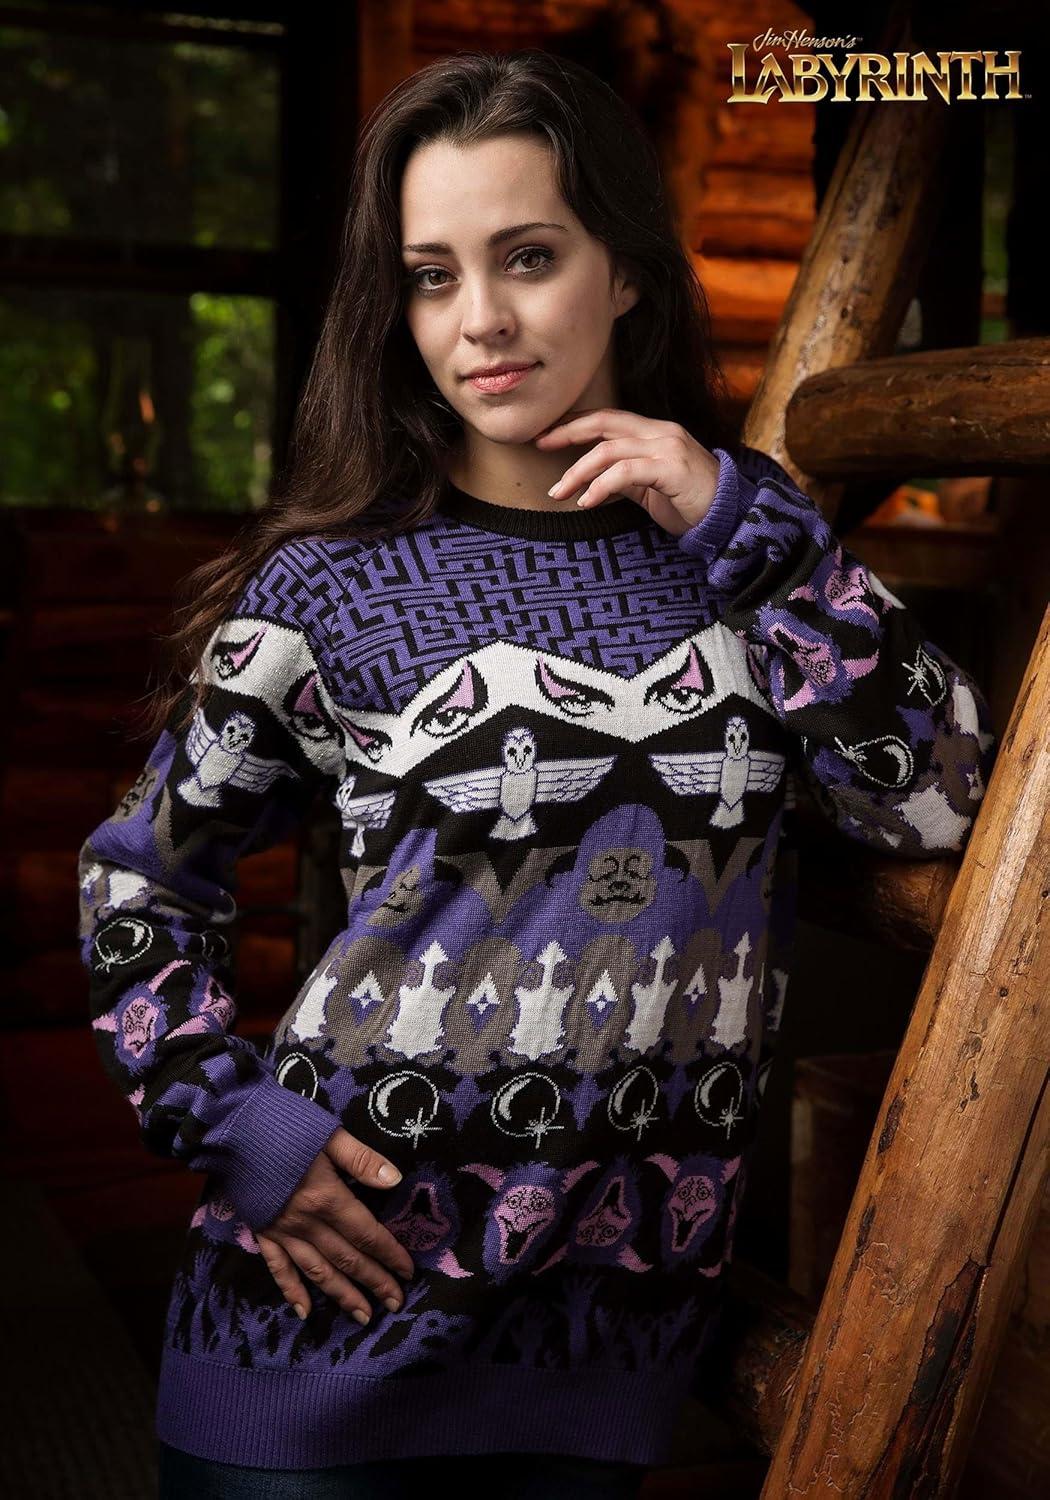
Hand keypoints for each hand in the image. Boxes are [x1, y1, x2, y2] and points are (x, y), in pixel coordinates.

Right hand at [255, 1127, 414, 1325]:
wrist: (231, 1128)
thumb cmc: (285, 1125)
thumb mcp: (329, 1135)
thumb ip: (361, 1160)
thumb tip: (395, 1181)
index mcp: (327, 1198)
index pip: (367, 1234)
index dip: (389, 1255)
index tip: (408, 1273)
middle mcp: (306, 1223)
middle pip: (347, 1259)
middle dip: (374, 1282)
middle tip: (395, 1304)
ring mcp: (281, 1231)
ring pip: (317, 1271)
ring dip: (342, 1295)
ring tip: (363, 1316)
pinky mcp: (261, 1231)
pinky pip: (278, 1268)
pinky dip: (292, 1291)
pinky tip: (304, 1311)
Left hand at [535, 407, 720, 537]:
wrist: (731, 520)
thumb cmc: (692, 505)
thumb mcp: (651, 489)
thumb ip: (625, 477)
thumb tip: (593, 479)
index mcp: (656, 433)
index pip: (608, 419)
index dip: (575, 424)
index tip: (546, 436)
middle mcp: (662, 433)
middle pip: (604, 423)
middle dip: (567, 432)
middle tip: (540, 445)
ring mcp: (669, 448)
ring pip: (609, 450)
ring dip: (577, 472)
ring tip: (559, 493)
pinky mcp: (672, 469)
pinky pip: (625, 472)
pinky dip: (600, 486)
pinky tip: (586, 502)